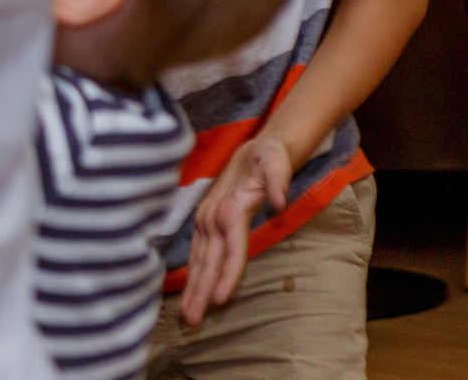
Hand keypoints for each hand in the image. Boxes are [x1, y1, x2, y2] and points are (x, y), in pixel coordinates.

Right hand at [179, 135, 291, 324]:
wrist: (257, 148)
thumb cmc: (270, 156)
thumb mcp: (277, 161)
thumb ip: (278, 180)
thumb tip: (279, 203)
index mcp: (229, 206)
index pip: (230, 248)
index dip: (225, 274)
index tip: (220, 300)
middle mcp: (213, 216)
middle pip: (208, 260)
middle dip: (200, 291)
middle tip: (192, 320)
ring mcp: (206, 219)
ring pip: (198, 259)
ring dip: (192, 287)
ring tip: (187, 314)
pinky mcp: (205, 222)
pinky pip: (198, 252)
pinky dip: (193, 273)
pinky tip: (190, 290)